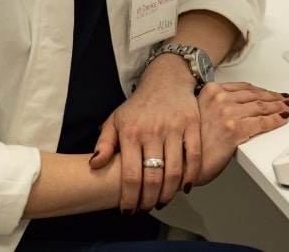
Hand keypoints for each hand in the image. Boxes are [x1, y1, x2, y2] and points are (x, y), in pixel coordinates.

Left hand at [90, 59, 200, 211]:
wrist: (166, 80)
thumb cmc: (139, 104)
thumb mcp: (115, 120)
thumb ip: (104, 144)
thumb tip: (94, 166)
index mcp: (131, 132)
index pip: (129, 174)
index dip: (129, 197)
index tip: (128, 210)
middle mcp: (152, 131)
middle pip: (152, 177)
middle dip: (148, 200)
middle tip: (146, 208)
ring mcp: (174, 128)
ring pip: (174, 170)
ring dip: (169, 193)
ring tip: (162, 201)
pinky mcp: (192, 125)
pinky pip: (194, 156)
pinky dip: (192, 175)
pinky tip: (185, 187)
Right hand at [195, 81, 288, 184]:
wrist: (183, 163)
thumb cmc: (189, 142)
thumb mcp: (200, 113)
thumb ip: (216, 105)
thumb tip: (236, 106)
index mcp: (210, 91)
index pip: (243, 87)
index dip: (260, 90)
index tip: (269, 93)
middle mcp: (219, 99)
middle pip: (254, 95)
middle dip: (272, 98)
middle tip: (283, 99)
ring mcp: (227, 113)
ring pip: (261, 107)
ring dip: (278, 107)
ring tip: (286, 107)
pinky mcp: (235, 129)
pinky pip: (262, 123)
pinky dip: (275, 120)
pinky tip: (282, 119)